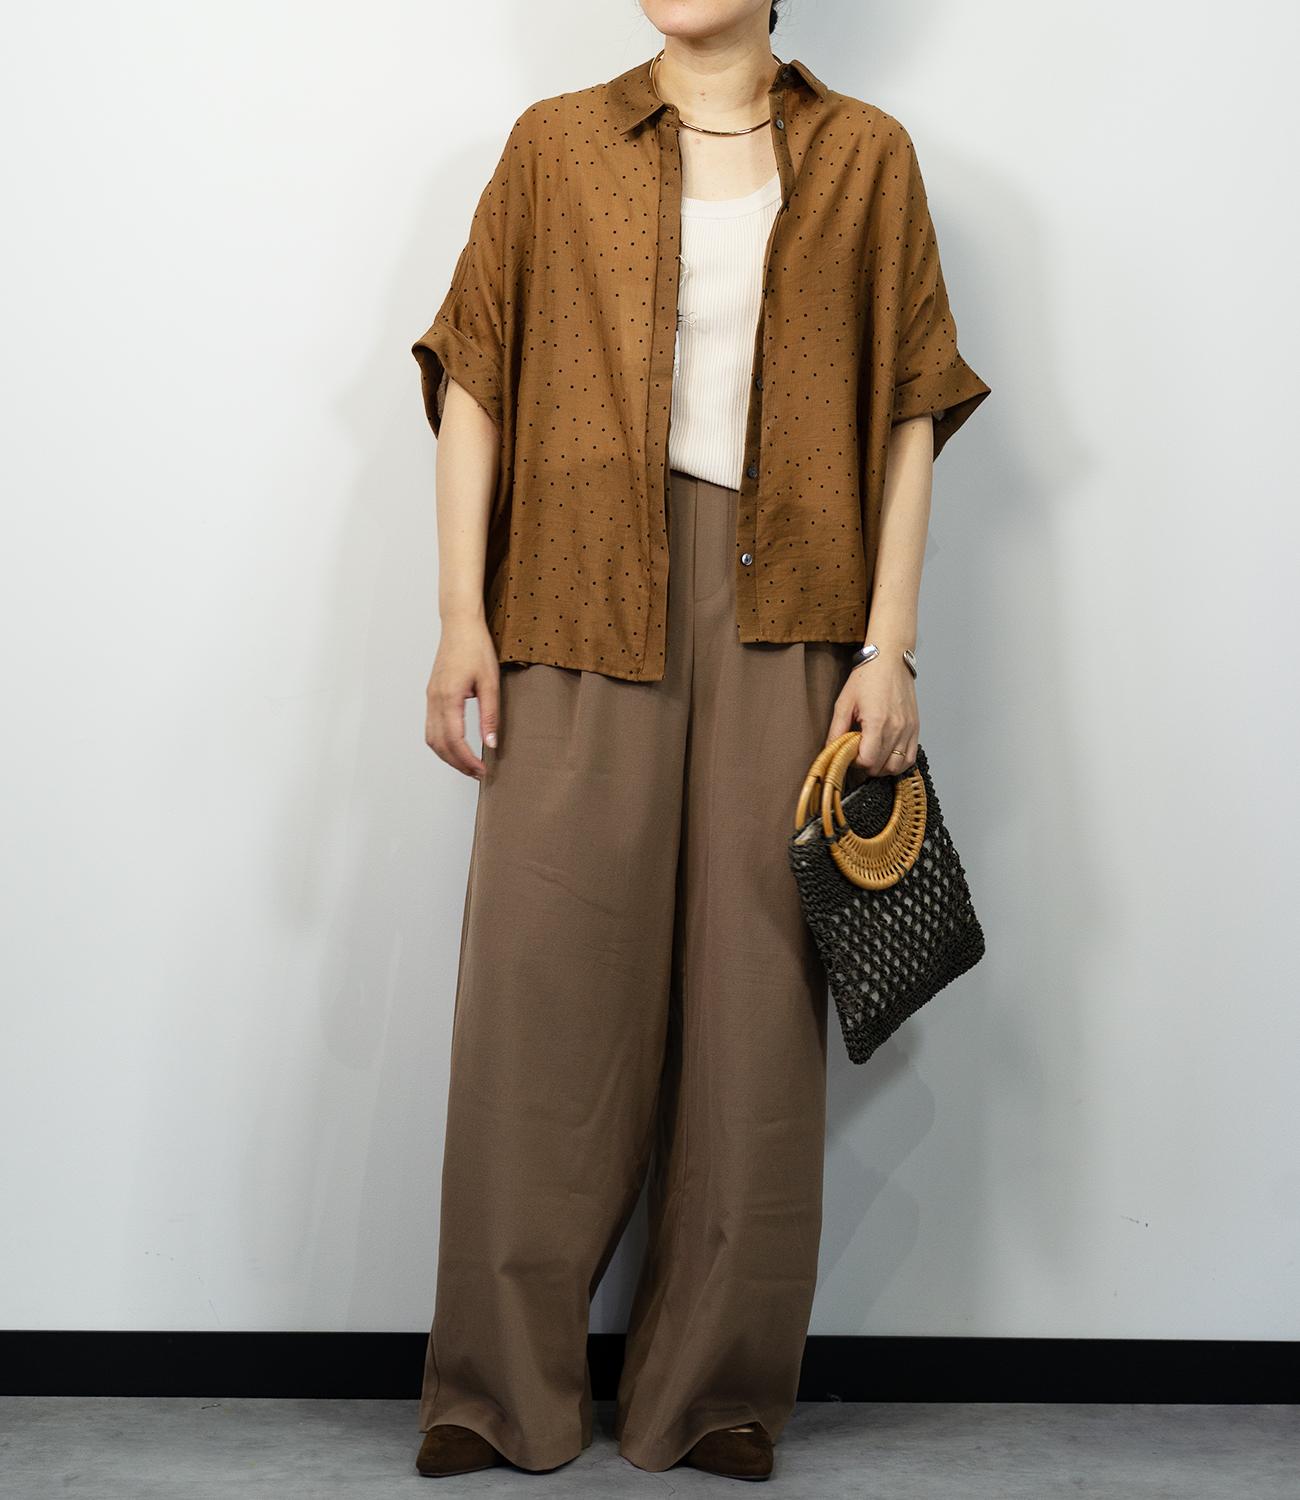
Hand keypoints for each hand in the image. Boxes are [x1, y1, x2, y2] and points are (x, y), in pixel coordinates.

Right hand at [425, 617, 499, 779]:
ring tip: (467, 765)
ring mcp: (430, 698)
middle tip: (477, 774)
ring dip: (448, 756)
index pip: (455, 741)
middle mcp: (434, 700)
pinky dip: (441, 743)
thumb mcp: (490, 682)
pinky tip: (456, 747)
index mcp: (448, 698)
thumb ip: (490, 715)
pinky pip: (430, 727)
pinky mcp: (431, 695)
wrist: (460, 625)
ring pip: (431, 739)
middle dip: (458, 764)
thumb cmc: (476, 648)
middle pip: (440, 745)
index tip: (483, 771)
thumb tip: (492, 743)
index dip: (468, 760)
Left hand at [825, 649, 918, 775]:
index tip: (849, 752)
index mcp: (878, 722)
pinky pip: (910, 758)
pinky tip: (887, 754)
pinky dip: (898, 762)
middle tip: (858, 752)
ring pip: (897, 767)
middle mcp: (897, 728)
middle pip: (881, 767)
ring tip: (872, 753)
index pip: (868, 761)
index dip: (855, 762)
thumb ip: (836, 730)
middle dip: (866, 765)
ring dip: (882, 767)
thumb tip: (830, 750)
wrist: (890, 660)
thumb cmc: (867, 677)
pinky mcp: (915, 728)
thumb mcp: (844, 702)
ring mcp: (908, 729)